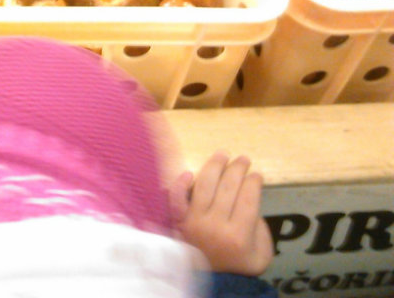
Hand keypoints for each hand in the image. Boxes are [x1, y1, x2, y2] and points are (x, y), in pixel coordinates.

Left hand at [169, 152, 273, 275]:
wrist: (212, 282)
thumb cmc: (238, 264)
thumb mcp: (261, 253)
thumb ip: (259, 228)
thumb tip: (248, 200)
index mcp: (239, 236)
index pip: (248, 198)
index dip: (253, 182)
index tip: (257, 174)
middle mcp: (215, 225)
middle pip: (228, 187)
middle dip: (238, 169)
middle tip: (243, 159)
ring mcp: (194, 221)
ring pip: (204, 186)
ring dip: (214, 166)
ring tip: (223, 155)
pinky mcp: (178, 221)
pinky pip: (176, 198)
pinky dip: (180, 184)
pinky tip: (190, 173)